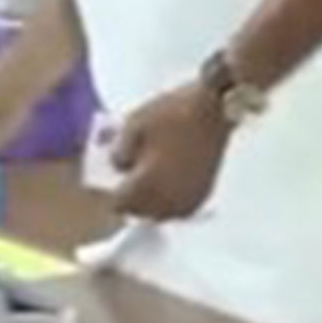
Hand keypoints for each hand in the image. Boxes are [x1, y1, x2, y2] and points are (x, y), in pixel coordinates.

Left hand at [111, 82, 231, 220]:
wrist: (213, 107)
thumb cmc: (171, 114)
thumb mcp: (133, 125)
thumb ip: (118, 152)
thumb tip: (117, 169)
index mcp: (149, 184)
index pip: (121, 204)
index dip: (111, 194)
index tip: (108, 182)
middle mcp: (170, 199)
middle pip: (141, 214)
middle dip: (130, 200)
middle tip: (124, 180)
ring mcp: (190, 198)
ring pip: (162, 214)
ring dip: (150, 203)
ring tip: (144, 182)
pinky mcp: (205, 192)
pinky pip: (180, 208)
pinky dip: (169, 201)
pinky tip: (165, 184)